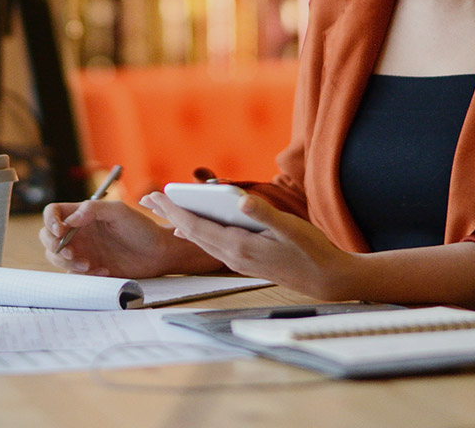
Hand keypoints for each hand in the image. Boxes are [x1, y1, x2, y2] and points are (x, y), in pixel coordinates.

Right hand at [39, 199, 218, 278]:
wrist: (158, 253)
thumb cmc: (141, 227)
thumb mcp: (119, 212)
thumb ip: (93, 209)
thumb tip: (70, 219)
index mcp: (83, 213)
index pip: (53, 212)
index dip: (50, 220)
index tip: (60, 231)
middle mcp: (79, 231)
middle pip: (47, 236)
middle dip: (54, 246)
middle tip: (71, 253)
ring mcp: (83, 250)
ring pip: (56, 257)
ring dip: (67, 262)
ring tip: (88, 265)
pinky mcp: (89, 268)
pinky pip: (74, 274)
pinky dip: (84, 275)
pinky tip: (104, 271)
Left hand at [138, 190, 357, 300]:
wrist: (326, 279)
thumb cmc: (312, 251)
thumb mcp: (292, 228)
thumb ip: (266, 214)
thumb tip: (242, 201)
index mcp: (239, 246)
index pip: (197, 226)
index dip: (175, 210)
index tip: (156, 196)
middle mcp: (233, 256)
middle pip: (193, 233)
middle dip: (170, 213)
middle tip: (148, 197)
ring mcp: (238, 261)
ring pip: (201, 240)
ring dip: (181, 222)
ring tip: (165, 209)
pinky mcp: (245, 261)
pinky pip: (212, 244)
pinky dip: (198, 231)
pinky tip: (193, 227)